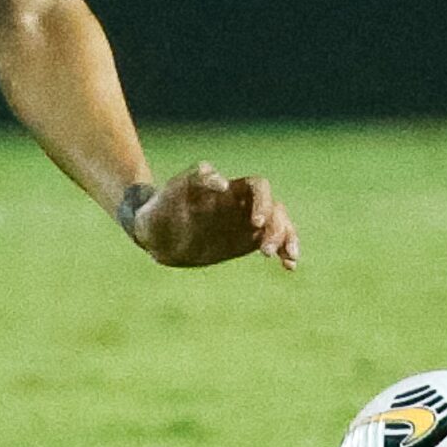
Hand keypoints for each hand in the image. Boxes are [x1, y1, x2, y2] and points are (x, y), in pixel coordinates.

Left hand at [127, 163, 298, 269]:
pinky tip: (288, 266)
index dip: (262, 202)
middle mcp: (243, 204)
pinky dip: (284, 252)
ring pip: (280, 226)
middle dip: (276, 228)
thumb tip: (223, 182)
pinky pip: (273, 244)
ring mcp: (246, 224)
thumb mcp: (174, 191)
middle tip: (263, 251)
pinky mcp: (246, 242)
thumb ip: (196, 179)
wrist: (157, 235)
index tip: (255, 223)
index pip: (258, 187)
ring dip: (287, 240)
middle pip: (274, 209)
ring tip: (287, 260)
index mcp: (229, 188)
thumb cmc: (164, 206)